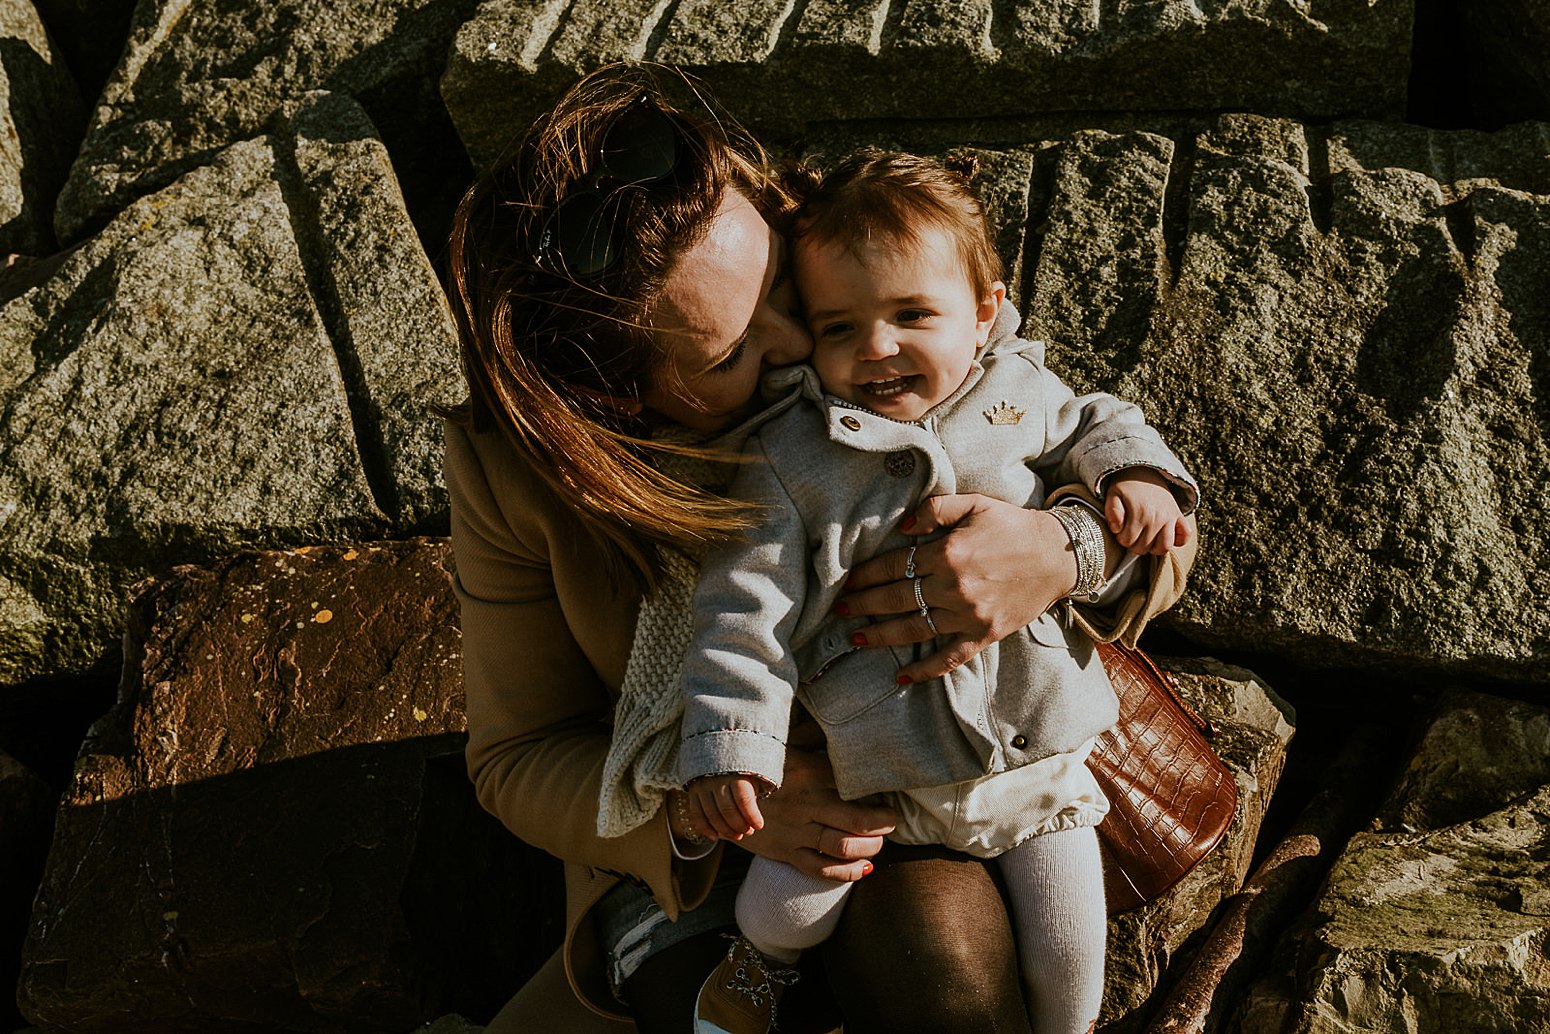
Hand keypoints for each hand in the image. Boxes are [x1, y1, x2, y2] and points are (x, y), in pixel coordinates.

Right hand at [685, 774, 764, 840]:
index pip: (743, 799)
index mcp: (735, 772)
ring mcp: (702, 785)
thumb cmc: (739, 767)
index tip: (759, 826)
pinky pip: (696, 814)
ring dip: (725, 830)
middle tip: (748, 832)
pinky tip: (715, 836)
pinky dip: (705, 828)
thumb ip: (751, 795)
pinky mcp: (693, 791)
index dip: (752, 816)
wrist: (715, 748)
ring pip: (711, 815)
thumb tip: (753, 823)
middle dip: (739, 825)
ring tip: (737, 835)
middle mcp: (716, 779)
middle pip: (727, 810)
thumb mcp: (750, 775)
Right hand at [737, 733, 896, 881]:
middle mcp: (807, 802)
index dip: (880, 789)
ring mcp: (796, 829)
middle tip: (891, 821)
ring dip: (870, 848)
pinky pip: (821, 869)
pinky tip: (863, 867)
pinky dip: (847, 872)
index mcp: (810, 771)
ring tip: (879, 842)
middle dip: (883, 824)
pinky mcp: (787, 852)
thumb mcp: (787, 743)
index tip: (890, 790)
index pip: (855, 782)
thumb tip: (841, 720)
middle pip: (858, 820)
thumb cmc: (764, 766)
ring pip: (843, 846)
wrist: (722, 793)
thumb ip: (814, 734)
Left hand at [835, 494, 1074, 683]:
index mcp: (948, 553)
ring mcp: (969, 615)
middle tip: (837, 611)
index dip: (866, 575)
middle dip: (863, 605)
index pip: (894, 566)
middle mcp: (954, 587)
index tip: (845, 582)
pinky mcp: (984, 635)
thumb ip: (936, 508)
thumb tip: (903, 525)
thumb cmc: (1013, 526)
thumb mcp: (976, 504)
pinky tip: (902, 678)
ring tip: (855, 638)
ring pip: (914, 629)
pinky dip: (925, 670)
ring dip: (881, 635)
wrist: (1058, 555)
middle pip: (896, 599)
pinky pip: (949, 658)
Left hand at [1104, 468, 1191, 554]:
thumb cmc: (1125, 487)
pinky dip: (1178, 540)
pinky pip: (1185, 535)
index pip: (1128, 541)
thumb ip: (1112, 512)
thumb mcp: (1112, 495)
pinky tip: (1164, 536)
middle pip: (1144, 547)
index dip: (1121, 539)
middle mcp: (1157, 516)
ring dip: (1153, 548)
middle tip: (1130, 533)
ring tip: (1146, 539)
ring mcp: (1170, 517)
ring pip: (1165, 547)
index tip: (1120, 530)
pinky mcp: (1179, 515)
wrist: (1144, 470)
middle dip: (1133, 544)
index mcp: (1139, 512)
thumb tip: (1117, 529)